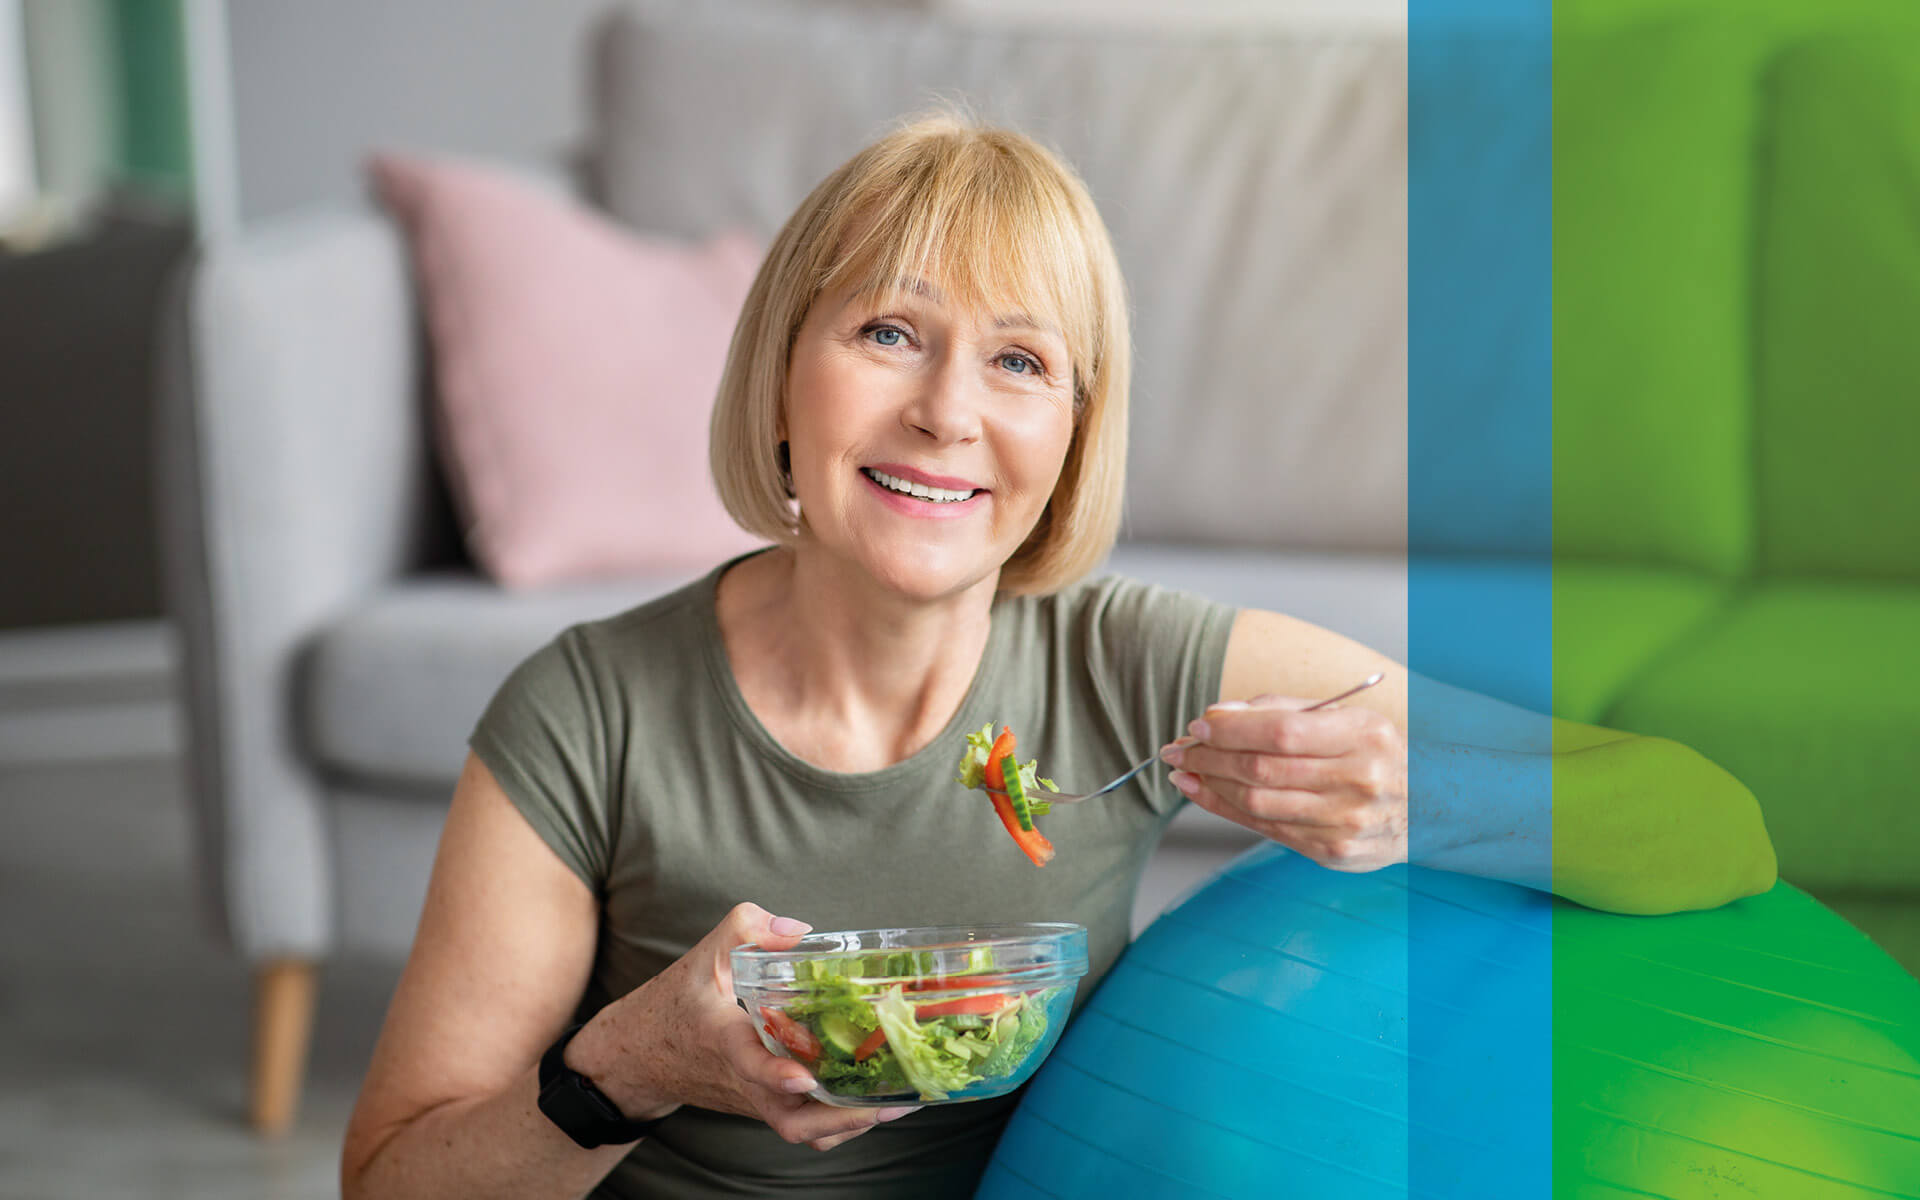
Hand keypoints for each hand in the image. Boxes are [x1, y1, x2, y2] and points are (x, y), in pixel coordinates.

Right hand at [574, 902, 917, 1150]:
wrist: (639, 1056)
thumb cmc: (675, 1004)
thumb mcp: (703, 955)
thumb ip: (746, 928)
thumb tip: (800, 931)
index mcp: (723, 1039)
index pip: (748, 1064)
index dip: (775, 1075)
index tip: (804, 1078)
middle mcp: (741, 1080)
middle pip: (789, 1120)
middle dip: (839, 1119)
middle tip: (887, 1101)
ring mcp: (753, 1100)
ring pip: (800, 1131)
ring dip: (847, 1125)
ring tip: (895, 1103)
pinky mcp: (761, 1107)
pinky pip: (800, 1127)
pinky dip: (835, 1125)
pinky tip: (869, 1104)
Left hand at [1159, 695, 1407, 871]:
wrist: (1428, 806)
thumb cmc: (1374, 753)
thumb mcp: (1346, 717)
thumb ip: (1283, 710)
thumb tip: (1219, 714)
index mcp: (1363, 737)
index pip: (1282, 732)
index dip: (1232, 730)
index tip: (1199, 725)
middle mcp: (1358, 781)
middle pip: (1264, 770)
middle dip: (1210, 758)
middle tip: (1179, 748)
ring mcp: (1346, 823)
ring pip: (1259, 803)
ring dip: (1211, 786)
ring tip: (1185, 771)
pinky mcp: (1333, 853)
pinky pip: (1266, 830)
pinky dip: (1227, 811)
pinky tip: (1205, 794)